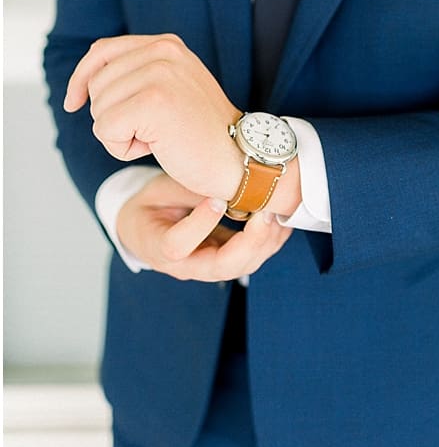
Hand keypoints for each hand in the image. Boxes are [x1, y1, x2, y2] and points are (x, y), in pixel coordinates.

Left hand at [64, 34, 243, 200]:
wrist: (239, 157)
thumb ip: (139, 73)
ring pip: (98, 109)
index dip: (81, 79)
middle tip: (152, 129)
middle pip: (96, 84)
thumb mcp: (174, 87)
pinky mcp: (153, 102)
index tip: (74, 103)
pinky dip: (122, 148)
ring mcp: (160, 75)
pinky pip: (105, 130)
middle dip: (111, 115)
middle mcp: (163, 52)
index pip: (102, 51)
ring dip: (119, 134)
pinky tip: (155, 147)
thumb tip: (85, 81)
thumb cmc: (203, 132)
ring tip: (158, 137)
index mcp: (167, 45)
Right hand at [116, 173, 291, 280]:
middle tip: (264, 213)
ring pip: (242, 265)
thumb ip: (188, 190)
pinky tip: (282, 219)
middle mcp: (187, 265)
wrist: (148, 227)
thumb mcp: (160, 191)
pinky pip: (253, 257)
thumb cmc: (151, 206)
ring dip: (266, 241)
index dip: (200, 225)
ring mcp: (210, 266)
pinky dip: (271, 240)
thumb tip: (223, 180)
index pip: (177, 247)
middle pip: (221, 266)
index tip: (217, 200)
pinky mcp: (228, 259)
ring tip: (276, 212)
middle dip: (250, 242)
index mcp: (158, 248)